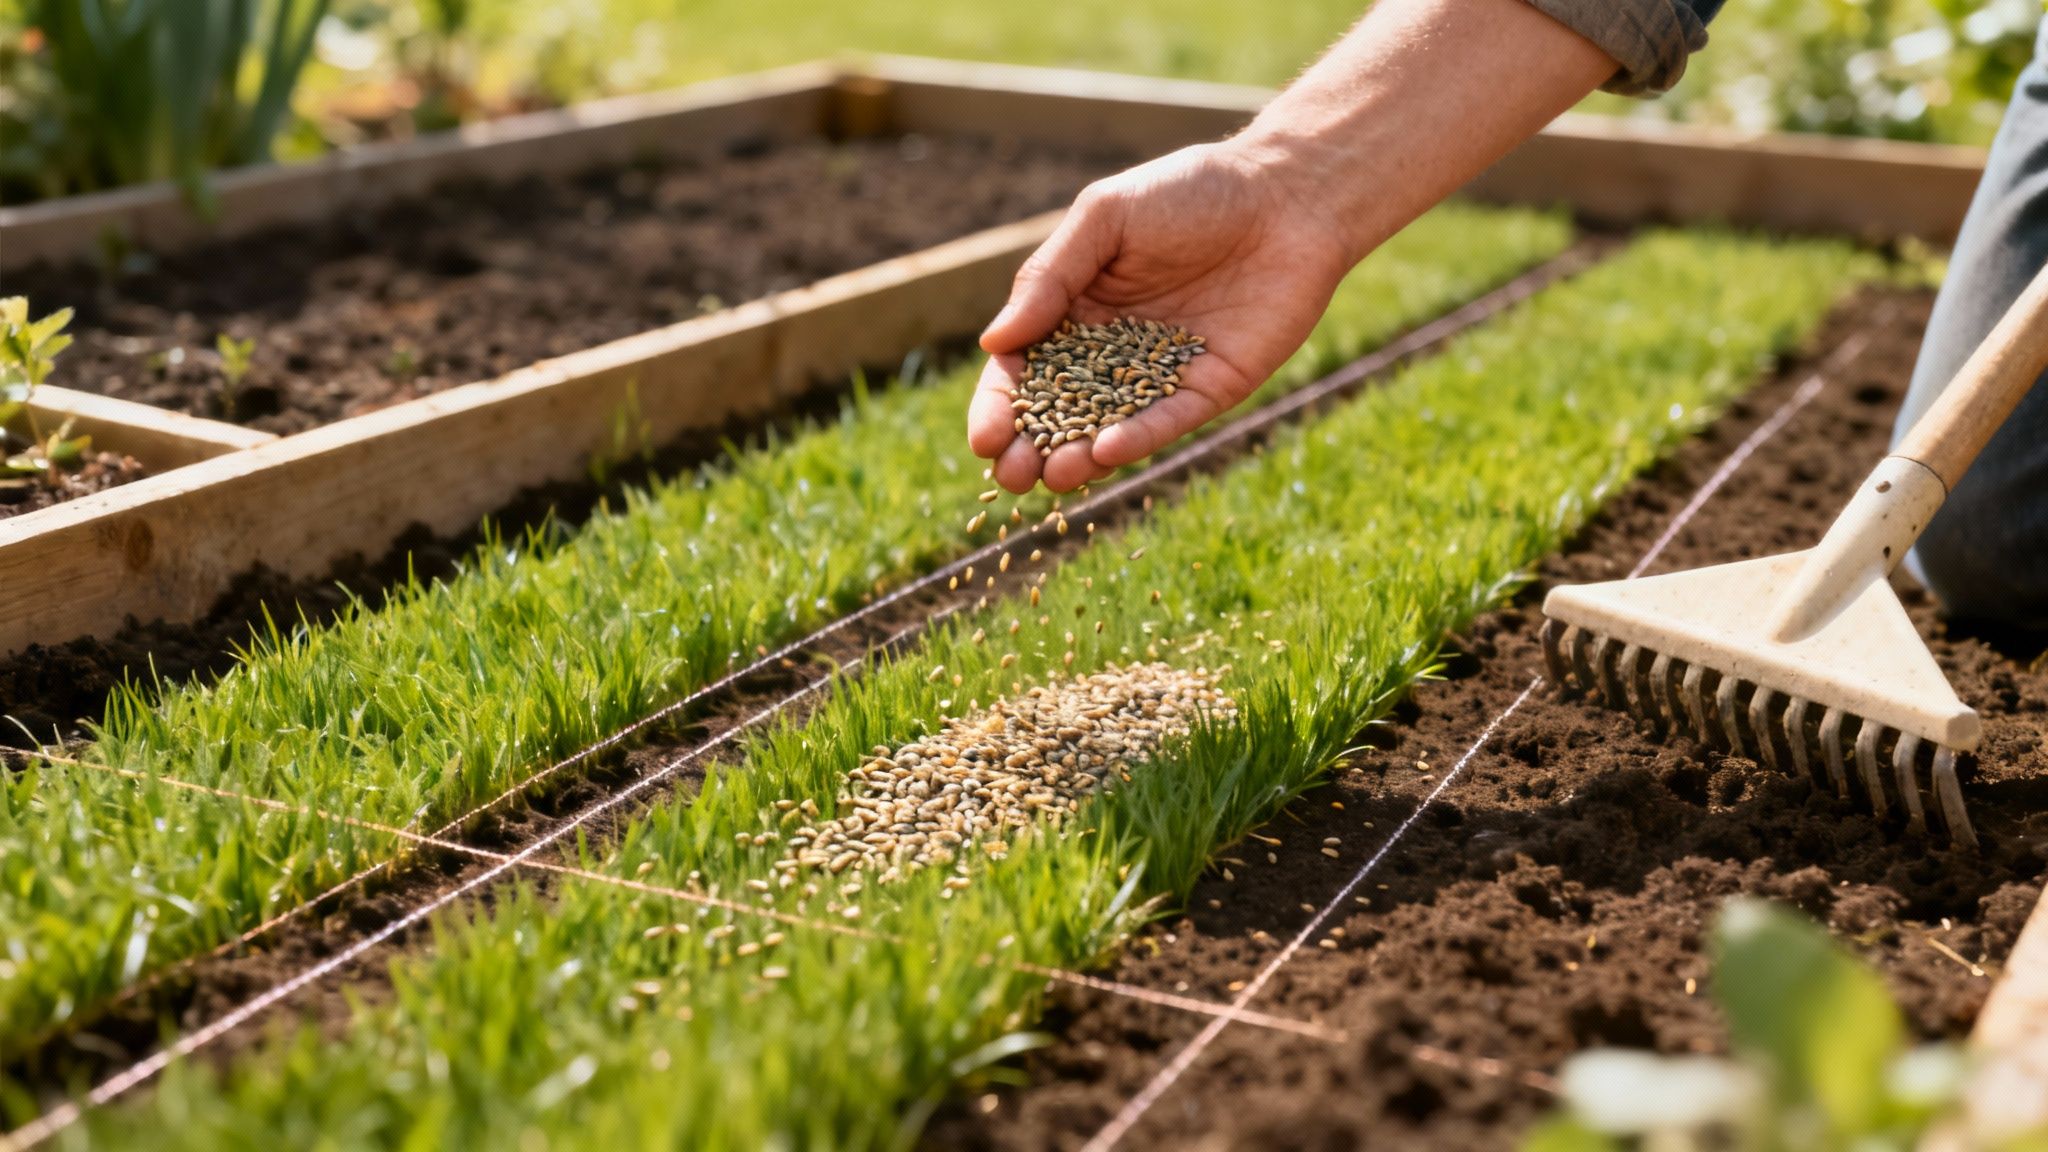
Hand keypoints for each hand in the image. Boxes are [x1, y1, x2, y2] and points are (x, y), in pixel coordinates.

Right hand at [968, 140, 1359, 492]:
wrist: (1287, 194)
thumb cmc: (1191, 191)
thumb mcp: (1105, 219)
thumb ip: (1049, 277)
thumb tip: (993, 344)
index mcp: (1076, 311)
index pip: (1025, 370)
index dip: (1001, 405)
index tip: (984, 438)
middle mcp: (1114, 352)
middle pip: (1062, 412)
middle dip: (1032, 449)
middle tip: (1009, 477)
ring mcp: (1163, 375)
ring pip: (1112, 428)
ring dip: (1080, 456)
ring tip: (1053, 476)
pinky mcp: (1212, 388)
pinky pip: (1170, 420)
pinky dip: (1140, 437)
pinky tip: (1109, 450)